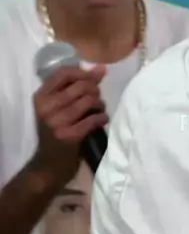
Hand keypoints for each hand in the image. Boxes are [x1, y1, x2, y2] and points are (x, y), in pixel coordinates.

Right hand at [32, 65, 107, 184]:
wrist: (48, 165)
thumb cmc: (56, 131)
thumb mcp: (59, 108)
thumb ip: (77, 86)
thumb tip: (101, 68)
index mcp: (41, 97)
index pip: (64, 73)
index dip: (83, 73)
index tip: (93, 80)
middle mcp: (46, 107)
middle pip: (81, 86)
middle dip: (95, 91)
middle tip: (97, 99)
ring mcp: (57, 122)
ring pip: (89, 101)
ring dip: (100, 104)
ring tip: (99, 110)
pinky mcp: (69, 136)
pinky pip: (93, 119)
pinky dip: (102, 118)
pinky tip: (102, 120)